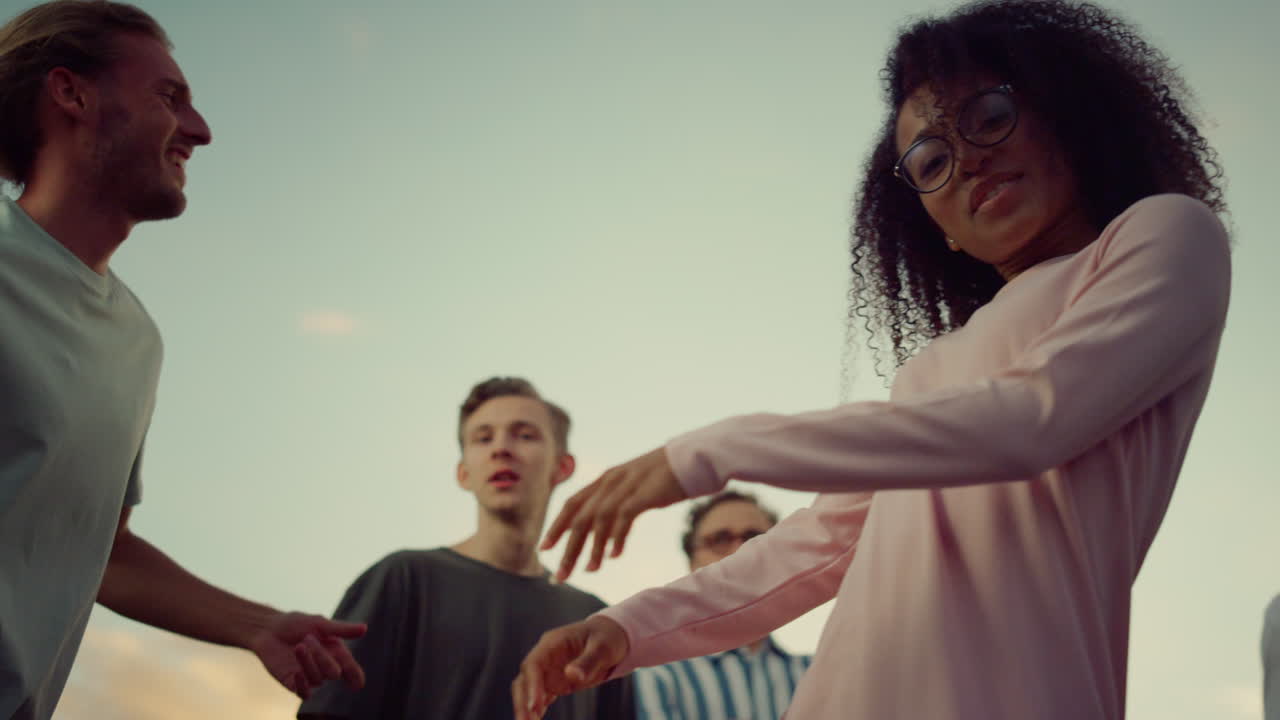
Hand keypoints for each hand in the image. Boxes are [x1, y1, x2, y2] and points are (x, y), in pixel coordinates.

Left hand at [249, 611, 366, 698]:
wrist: (268, 629)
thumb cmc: (295, 624)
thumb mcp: (319, 623)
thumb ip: (341, 629)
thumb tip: (365, 629)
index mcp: (335, 652)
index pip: (350, 670)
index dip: (355, 677)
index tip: (357, 683)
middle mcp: (325, 666)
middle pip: (334, 673)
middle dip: (323, 657)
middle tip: (308, 638)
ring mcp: (309, 676)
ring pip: (318, 679)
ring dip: (308, 662)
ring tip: (298, 646)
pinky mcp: (293, 683)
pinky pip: (304, 693)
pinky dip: (302, 685)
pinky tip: (296, 672)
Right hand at [511, 615, 628, 719]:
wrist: (611, 637)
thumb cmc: (606, 637)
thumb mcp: (603, 648)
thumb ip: (587, 661)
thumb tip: (571, 675)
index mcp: (554, 643)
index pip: (534, 664)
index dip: (532, 685)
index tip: (535, 705)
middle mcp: (546, 656)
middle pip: (525, 679)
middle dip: (522, 700)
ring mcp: (549, 670)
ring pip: (528, 690)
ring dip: (526, 707)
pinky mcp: (555, 681)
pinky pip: (541, 696)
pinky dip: (537, 710)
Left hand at [542, 447, 686, 581]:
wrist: (692, 458)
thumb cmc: (665, 477)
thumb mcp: (634, 488)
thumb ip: (617, 503)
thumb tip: (602, 531)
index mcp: (606, 479)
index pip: (572, 504)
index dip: (556, 527)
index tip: (543, 549)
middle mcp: (611, 481)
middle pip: (580, 517)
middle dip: (568, 548)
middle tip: (560, 575)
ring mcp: (627, 486)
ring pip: (598, 519)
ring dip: (592, 547)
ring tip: (590, 570)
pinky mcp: (644, 492)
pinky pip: (624, 517)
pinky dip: (616, 537)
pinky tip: (614, 555)